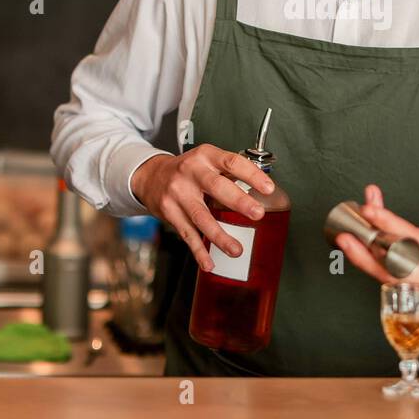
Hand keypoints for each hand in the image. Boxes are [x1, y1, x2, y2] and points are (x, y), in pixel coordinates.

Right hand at [130, 145, 274, 272]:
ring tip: (237, 249)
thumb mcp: (207, 160)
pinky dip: (199, 251)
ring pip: (201, 216)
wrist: (151, 176)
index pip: (231, 162)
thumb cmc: (187, 170)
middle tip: (257, 214)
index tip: (268, 188)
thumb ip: (230, 172)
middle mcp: (190, 172)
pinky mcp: (170, 212)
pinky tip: (209, 262)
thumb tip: (261, 188)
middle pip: (217, 187)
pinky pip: (187, 234)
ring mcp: (178, 193)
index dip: (252, 174)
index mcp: (205, 156)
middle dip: (239, 202)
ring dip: (220, 236)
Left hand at [335, 184, 418, 288]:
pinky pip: (381, 273)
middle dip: (374, 244)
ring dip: (362, 257)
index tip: (372, 211)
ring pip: (386, 274)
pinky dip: (363, 258)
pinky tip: (351, 242)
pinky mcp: (404, 281)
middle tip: (354, 225)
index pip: (417, 243)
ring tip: (345, 238)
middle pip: (399, 265)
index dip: (392, 227)